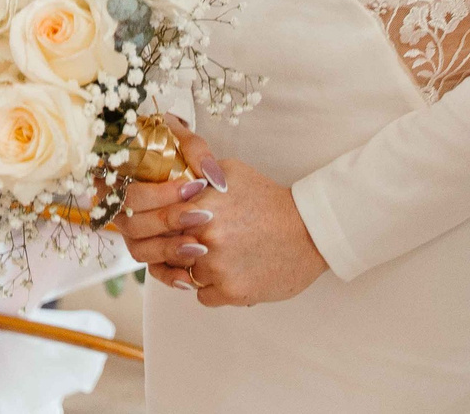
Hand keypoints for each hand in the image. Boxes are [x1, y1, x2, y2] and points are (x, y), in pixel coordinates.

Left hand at [115, 120, 325, 307]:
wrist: (309, 231)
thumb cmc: (269, 200)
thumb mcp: (231, 172)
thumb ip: (195, 176)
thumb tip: (169, 181)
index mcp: (200, 205)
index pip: (159, 221)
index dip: (166, 226)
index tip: (175, 226)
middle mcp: (205, 237)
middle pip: (169, 250)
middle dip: (180, 248)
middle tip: (197, 243)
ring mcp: (218, 267)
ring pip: (185, 275)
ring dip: (199, 269)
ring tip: (223, 256)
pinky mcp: (232, 292)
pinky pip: (203, 297)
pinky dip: (214, 289)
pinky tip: (232, 272)